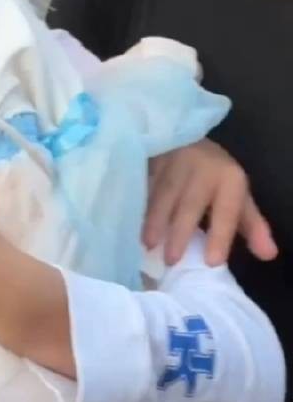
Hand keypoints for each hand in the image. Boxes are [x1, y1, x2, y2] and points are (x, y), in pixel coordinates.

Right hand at [143, 139, 277, 266]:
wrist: (187, 139)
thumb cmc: (214, 176)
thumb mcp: (238, 197)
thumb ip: (251, 226)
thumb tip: (269, 255)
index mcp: (229, 179)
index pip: (227, 209)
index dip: (220, 235)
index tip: (211, 262)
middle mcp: (203, 168)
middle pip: (191, 202)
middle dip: (180, 231)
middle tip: (171, 261)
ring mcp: (175, 161)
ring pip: (163, 192)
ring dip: (154, 219)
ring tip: (148, 245)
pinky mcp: (153, 159)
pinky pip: (144, 184)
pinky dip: (138, 205)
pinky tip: (130, 222)